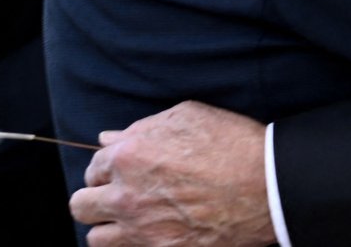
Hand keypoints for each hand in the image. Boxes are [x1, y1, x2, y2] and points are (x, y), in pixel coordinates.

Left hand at [71, 101, 272, 246]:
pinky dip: (133, 244)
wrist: (269, 185)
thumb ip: (143, 127)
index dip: (108, 168)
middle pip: (81, 205)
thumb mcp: (189, 117)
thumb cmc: (232, 143)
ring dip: (109, 227)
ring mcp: (141, 230)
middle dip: (96, 198)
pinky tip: (151, 232)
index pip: (92, 168)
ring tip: (132, 218)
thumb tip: (108, 139)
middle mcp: (126, 196)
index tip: (122, 171)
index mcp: (129, 156)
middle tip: (120, 194)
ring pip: (95, 238)